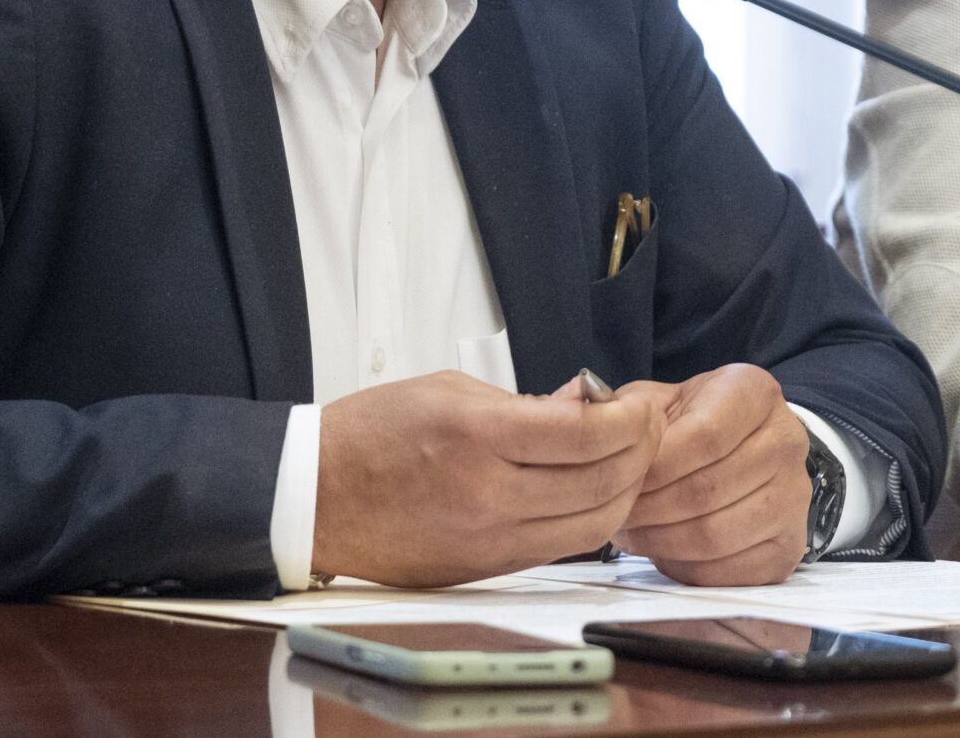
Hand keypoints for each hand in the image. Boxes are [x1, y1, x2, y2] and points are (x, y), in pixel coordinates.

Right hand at [312, 370, 663, 586]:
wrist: (315, 496)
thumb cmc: (373, 434)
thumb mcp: (452, 390)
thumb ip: (526, 401)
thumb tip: (588, 402)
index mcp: (479, 438)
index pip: (587, 435)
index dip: (629, 419)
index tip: (637, 404)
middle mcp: (490, 495)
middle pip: (603, 484)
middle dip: (640, 452)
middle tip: (644, 427)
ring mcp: (490, 539)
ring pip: (592, 527)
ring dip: (625, 492)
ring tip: (627, 461)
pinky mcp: (487, 568)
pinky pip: (560, 547)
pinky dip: (590, 520)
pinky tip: (593, 492)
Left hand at [614, 364, 812, 585]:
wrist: (744, 450)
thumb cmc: (691, 425)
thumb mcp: (658, 401)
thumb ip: (624, 410)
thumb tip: (592, 421)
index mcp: (755, 393)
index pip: (706, 436)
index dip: (656, 466)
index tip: (620, 480)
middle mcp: (787, 441)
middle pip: (707, 490)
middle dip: (650, 508)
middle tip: (618, 514)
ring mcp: (795, 497)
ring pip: (714, 535)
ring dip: (661, 541)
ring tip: (634, 532)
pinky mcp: (788, 546)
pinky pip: (728, 571)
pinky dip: (685, 566)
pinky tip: (663, 549)